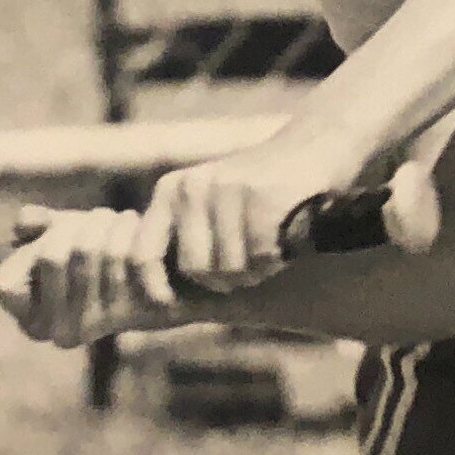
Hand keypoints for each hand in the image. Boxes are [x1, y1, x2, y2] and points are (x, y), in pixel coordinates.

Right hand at [0, 205, 180, 348]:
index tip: (62, 236)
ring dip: (106, 223)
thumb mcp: (74, 233)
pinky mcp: (128, 313)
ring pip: (84, 249)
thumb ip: (45, 228)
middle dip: (76, 225)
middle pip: (50, 255)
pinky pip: (118, 254)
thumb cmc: (117, 250)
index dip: (34, 248)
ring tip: (122, 223)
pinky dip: (128, 229)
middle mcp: (59, 333)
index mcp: (35, 321)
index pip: (5, 283)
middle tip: (100, 222)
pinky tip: (141, 230)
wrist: (177, 271)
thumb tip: (22, 222)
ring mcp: (93, 327)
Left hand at [130, 139, 362, 293]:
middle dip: (226, 280)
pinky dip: (277, 260)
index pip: (142, 253)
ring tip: (269, 250)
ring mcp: (226, 189)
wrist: (311, 148)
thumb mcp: (211, 205)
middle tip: (251, 267)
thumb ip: (186, 239)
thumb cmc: (257, 191)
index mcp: (171, 191)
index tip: (170, 306)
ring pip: (232, 268)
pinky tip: (285, 242)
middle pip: (197, 270)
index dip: (153, 287)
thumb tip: (158, 298)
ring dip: (256, 271)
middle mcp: (193, 187)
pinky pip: (262, 256)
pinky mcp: (261, 195)